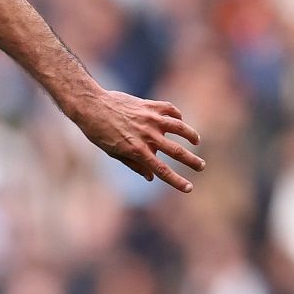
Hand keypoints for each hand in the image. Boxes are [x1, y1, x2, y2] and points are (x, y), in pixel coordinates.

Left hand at [69, 89, 203, 192]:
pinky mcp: (150, 105)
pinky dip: (177, 115)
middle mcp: (147, 136)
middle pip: (177, 151)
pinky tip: (179, 120)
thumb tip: (151, 177)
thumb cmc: (99, 132)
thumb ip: (134, 164)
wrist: (92, 106)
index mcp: (137, 151)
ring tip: (196, 141)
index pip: (162, 170)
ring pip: (180, 127)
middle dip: (192, 161)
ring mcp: (150, 119)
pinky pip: (170, 110)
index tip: (189, 188)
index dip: (177, 181)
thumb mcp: (114, 153)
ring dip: (191, 135)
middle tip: (201, 166)